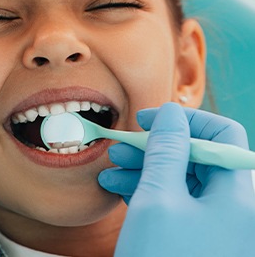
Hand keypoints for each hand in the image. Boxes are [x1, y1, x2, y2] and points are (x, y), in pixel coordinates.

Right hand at [98, 102, 254, 256]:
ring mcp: (216, 225)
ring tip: (112, 167)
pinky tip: (121, 188)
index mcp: (239, 194)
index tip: (148, 119)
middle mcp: (234, 208)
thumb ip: (167, 149)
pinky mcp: (197, 238)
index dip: (183, 120)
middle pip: (196, 157)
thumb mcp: (159, 199)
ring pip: (181, 180)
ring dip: (146, 168)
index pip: (220, 135)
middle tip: (122, 145)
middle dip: (156, 146)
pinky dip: (149, 191)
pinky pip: (175, 203)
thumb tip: (171, 113)